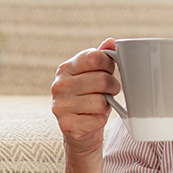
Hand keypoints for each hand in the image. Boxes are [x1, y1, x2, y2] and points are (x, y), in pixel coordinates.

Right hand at [51, 38, 119, 154]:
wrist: (80, 130)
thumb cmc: (90, 98)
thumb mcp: (95, 75)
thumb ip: (102, 58)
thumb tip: (111, 42)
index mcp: (65, 68)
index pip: (95, 57)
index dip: (109, 65)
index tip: (109, 71)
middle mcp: (59, 85)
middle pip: (101, 80)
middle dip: (112, 87)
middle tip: (110, 92)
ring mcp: (61, 105)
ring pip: (101, 101)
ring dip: (107, 105)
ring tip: (101, 105)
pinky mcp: (67, 124)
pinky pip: (98, 119)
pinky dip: (101, 120)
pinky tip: (93, 119)